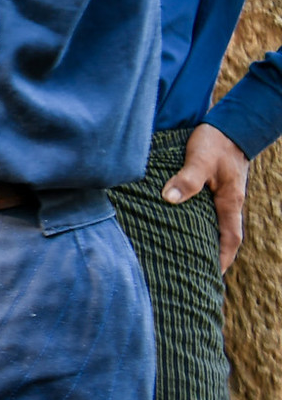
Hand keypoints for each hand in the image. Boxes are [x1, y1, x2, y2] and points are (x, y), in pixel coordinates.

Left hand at [161, 123, 249, 271]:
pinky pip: (207, 211)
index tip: (212, 275)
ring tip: (184, 254)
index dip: (223, 257)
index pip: (230, 238)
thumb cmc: (215, 142)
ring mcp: (221, 195)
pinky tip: (181, 225)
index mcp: (229, 201)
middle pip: (223, 236)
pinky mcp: (213, 187)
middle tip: (194, 272)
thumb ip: (186, 179)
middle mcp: (228, 202)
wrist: (229, 125)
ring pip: (214, 224)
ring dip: (204, 239)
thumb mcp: (200, 159)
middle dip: (212, 255)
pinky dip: (198, 222)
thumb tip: (168, 199)